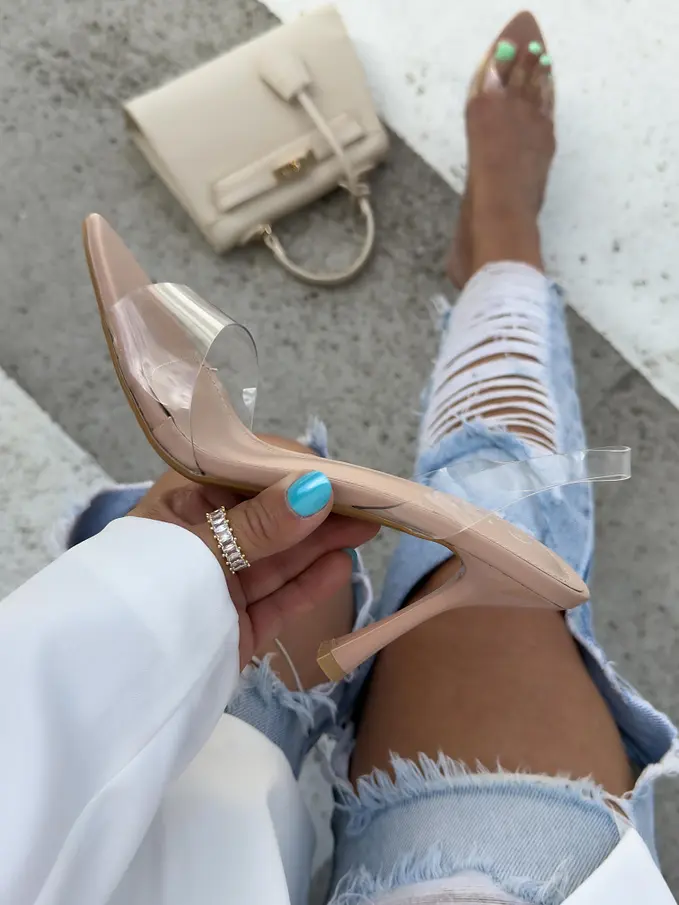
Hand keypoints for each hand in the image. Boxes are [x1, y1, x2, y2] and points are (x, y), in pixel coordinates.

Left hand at [129, 470, 377, 667]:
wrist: (108, 681)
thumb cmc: (148, 589)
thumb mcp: (203, 547)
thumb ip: (261, 523)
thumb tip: (318, 488)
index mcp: (186, 503)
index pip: (248, 473)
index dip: (295, 472)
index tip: (340, 477)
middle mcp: (207, 537)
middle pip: (272, 515)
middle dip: (319, 507)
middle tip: (370, 503)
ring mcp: (223, 583)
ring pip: (281, 557)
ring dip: (323, 542)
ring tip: (367, 528)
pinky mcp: (237, 624)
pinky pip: (279, 598)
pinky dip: (310, 584)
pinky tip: (340, 567)